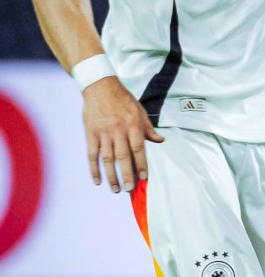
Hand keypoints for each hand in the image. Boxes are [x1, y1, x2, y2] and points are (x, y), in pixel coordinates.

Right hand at [83, 78, 163, 193]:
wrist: (101, 87)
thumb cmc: (123, 100)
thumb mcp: (140, 111)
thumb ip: (148, 128)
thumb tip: (161, 140)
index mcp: (133, 125)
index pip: (139, 149)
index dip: (142, 164)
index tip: (144, 178)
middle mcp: (118, 130)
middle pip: (123, 157)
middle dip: (127, 175)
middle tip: (130, 189)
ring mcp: (103, 133)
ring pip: (107, 159)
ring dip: (111, 176)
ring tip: (116, 189)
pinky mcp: (91, 134)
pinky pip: (92, 154)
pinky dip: (94, 169)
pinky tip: (97, 180)